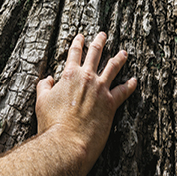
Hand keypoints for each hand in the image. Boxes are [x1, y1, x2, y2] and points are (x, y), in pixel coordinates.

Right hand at [35, 32, 136, 171]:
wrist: (66, 140)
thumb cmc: (51, 123)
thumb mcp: (41, 102)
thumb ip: (44, 87)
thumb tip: (48, 79)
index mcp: (70, 75)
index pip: (74, 54)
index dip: (77, 43)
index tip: (81, 36)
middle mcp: (87, 78)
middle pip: (95, 54)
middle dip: (99, 42)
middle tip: (103, 34)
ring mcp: (101, 89)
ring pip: (113, 68)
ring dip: (119, 59)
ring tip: (124, 53)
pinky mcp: (111, 102)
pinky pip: (124, 90)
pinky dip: (130, 85)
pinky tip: (135, 80)